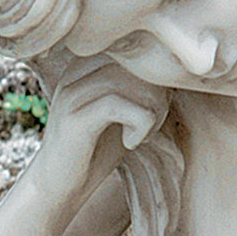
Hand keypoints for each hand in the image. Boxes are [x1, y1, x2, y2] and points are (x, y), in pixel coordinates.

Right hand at [38, 59, 170, 182]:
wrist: (60, 186)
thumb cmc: (96, 149)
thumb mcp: (123, 112)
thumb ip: (140, 89)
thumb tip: (177, 72)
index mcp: (87, 65)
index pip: (135, 49)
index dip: (157, 77)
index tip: (157, 107)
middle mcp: (76, 72)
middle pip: (136, 61)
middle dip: (158, 93)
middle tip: (153, 123)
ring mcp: (73, 93)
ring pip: (132, 80)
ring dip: (152, 111)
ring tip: (144, 133)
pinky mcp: (75, 117)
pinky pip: (121, 105)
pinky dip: (139, 124)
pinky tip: (132, 142)